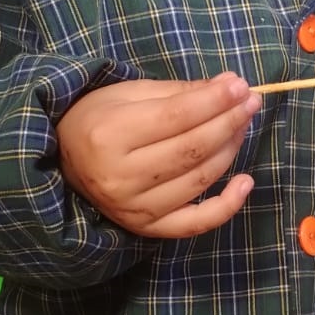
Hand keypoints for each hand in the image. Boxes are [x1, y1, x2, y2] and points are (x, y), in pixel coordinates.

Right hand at [56, 74, 260, 236]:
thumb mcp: (130, 94)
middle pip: (192, 148)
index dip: (214, 101)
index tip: (240, 86)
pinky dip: (227, 206)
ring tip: (242, 126)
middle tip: (250, 102)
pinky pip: (196, 223)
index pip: (176, 117)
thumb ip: (180, 92)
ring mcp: (135, 208)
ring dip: (230, 150)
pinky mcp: (148, 228)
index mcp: (109, 135)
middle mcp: (121, 177)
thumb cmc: (98, 120)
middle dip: (228, 122)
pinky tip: (246, 182)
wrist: (64, 164)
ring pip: (199, 179)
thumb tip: (229, 86)